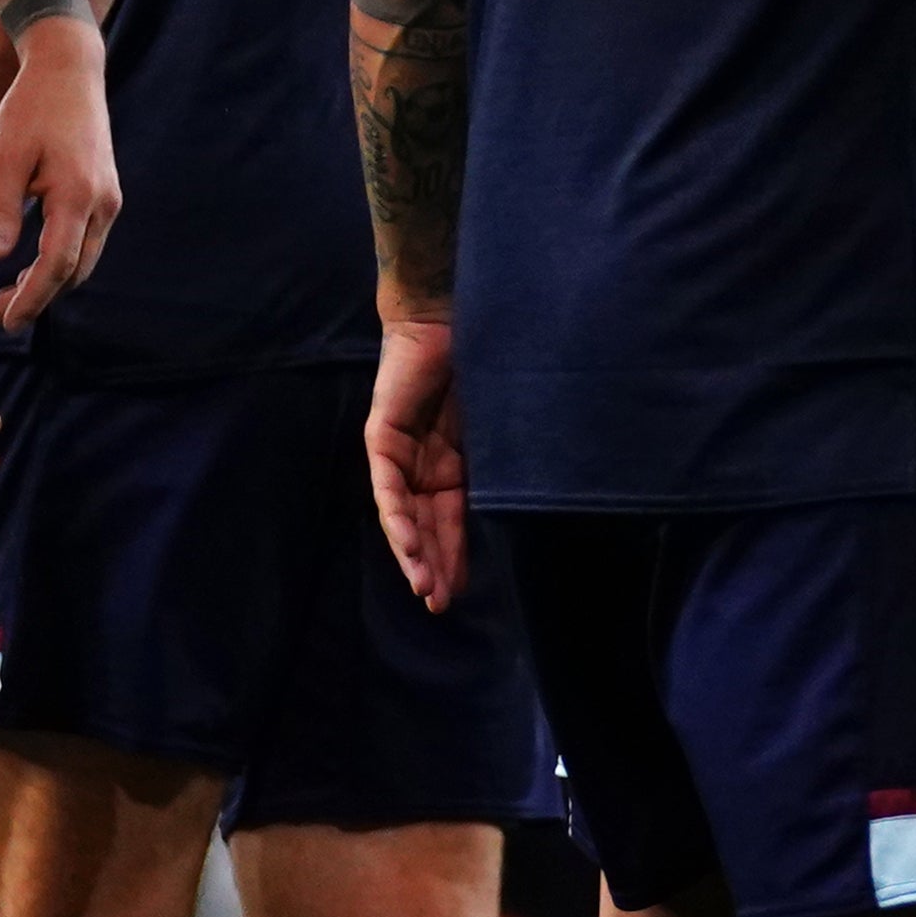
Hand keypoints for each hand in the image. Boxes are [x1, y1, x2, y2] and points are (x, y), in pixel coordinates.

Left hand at [0, 19, 120, 329]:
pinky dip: (59, 261)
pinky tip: (30, 264)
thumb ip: (1, 209)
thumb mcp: (5, 156)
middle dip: (38, 299)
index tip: (4, 321)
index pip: (56, 265)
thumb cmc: (32, 108)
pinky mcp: (104, 193)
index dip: (31, 298)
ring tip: (7, 297)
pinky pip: (85, 241)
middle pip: (74, 271)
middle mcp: (102, 204)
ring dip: (49, 283)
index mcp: (77, 196)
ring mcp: (108, 199)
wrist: (69, 69)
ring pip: (82, 260)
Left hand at [364, 314, 469, 613]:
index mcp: (449, 463)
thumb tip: (534, 495)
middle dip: (431, 566)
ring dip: (412, 552)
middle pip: (424, 525)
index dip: (454, 556)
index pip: (449, 520)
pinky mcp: (382, 436)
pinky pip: (388, 486)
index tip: (458, 594)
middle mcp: (420, 464)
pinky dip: (398, 517)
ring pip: (402, 515)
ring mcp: (399, 452)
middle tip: (438, 604)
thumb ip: (499, 459)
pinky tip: (409, 546)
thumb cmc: (481, 360)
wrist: (449, 312)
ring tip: (424, 587)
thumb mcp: (494, 425)